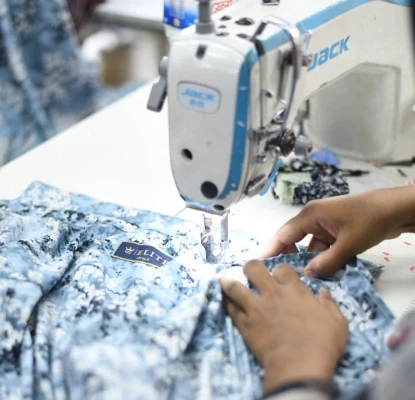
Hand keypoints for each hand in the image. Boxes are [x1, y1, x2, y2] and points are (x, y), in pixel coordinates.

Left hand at [219, 261, 347, 392]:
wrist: (299, 365)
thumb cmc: (322, 344)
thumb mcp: (337, 323)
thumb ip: (329, 305)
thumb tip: (324, 293)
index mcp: (294, 290)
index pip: (281, 268)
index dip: (279, 270)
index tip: (279, 275)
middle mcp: (272, 294)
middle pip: (254, 268)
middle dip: (251, 266)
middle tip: (250, 271)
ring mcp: (255, 308)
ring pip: (235, 287)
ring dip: (228, 281)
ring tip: (223, 278)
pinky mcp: (245, 324)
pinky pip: (230, 308)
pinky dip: (226, 302)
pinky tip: (223, 299)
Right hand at [259, 186, 414, 276]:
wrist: (395, 209)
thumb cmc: (369, 220)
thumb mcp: (347, 244)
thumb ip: (326, 262)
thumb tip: (307, 275)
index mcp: (310, 215)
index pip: (283, 235)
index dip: (269, 250)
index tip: (255, 263)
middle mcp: (312, 219)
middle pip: (293, 240)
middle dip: (288, 258)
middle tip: (278, 278)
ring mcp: (324, 225)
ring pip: (309, 247)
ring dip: (309, 262)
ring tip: (301, 281)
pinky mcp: (335, 231)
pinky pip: (322, 247)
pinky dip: (322, 259)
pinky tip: (323, 274)